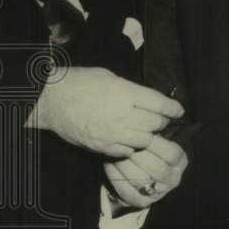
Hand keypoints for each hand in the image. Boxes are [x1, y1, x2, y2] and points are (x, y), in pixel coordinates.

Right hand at [30, 68, 183, 157]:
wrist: (51, 100)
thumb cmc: (79, 83)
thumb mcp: (110, 77)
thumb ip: (131, 90)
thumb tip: (148, 100)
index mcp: (126, 93)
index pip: (159, 104)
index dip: (173, 108)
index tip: (178, 110)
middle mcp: (122, 115)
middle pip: (155, 124)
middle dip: (161, 121)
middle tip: (161, 119)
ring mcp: (113, 133)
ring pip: (145, 140)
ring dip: (148, 135)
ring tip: (144, 129)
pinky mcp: (103, 147)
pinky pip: (127, 151)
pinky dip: (131, 146)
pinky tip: (128, 138)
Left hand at [104, 134, 188, 208]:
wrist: (139, 174)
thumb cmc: (147, 150)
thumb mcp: (156, 140)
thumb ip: (155, 133)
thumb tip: (149, 120)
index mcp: (180, 163)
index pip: (172, 154)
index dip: (156, 143)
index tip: (142, 133)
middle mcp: (172, 179)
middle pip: (157, 168)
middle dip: (139, 155)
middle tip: (124, 143)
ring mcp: (158, 193)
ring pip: (141, 180)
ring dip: (125, 164)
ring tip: (114, 152)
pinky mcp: (141, 202)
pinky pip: (127, 191)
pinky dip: (116, 177)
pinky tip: (109, 164)